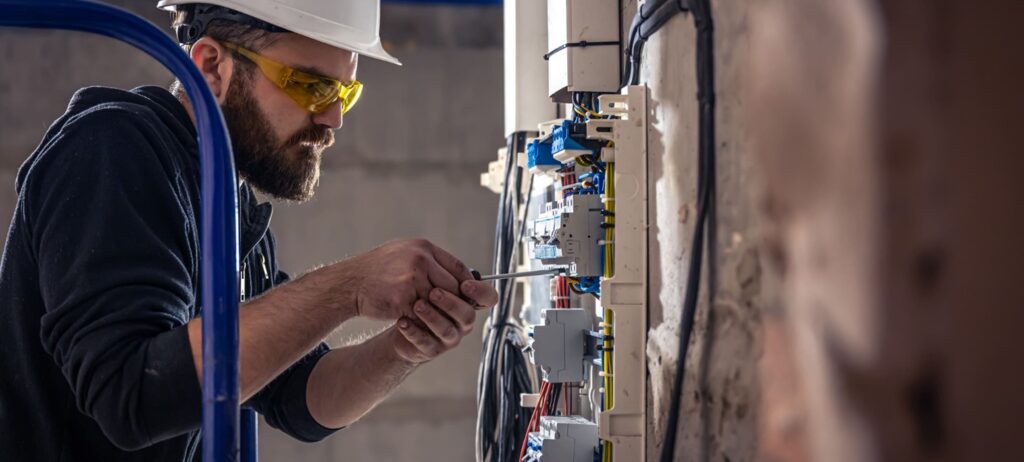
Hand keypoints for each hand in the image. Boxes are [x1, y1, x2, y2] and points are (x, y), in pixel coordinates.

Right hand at [345, 239, 495, 320]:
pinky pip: (422, 314)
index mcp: (423, 248)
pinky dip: (423, 320)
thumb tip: (457, 274)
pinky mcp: (402, 298)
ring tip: (434, 317)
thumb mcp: (405, 254)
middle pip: (452, 286)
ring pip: (439, 302)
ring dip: (437, 312)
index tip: (469, 294)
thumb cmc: (377, 270)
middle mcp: (420, 260)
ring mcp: (412, 279)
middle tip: (452, 311)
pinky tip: (420, 322)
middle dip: (453, 301)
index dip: (466, 283)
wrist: (349, 283)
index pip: (457, 266)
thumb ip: (430, 261)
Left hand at [390, 283, 494, 363]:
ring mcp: (448, 337)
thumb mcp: (433, 281)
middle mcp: (462, 322)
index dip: (480, 292)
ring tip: (417, 305)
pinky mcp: (431, 349)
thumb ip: (444, 273)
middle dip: (451, 303)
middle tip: (434, 292)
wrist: (401, 322)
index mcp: (468, 303)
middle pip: (466, 315)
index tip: (465, 285)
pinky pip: (425, 342)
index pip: (488, 298)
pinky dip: (413, 331)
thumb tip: (444, 261)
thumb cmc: (421, 298)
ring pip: (446, 330)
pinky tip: (402, 321)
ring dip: (432, 316)